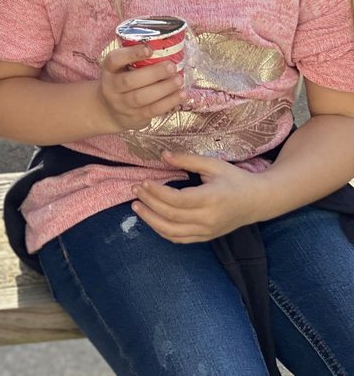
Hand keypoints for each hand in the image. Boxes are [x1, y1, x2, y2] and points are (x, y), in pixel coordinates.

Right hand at [96, 44, 186, 132]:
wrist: (110, 111)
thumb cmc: (121, 82)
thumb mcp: (121, 69)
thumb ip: (135, 60)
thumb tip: (165, 47)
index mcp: (109, 70)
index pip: (114, 60)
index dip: (131, 54)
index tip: (149, 49)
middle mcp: (112, 87)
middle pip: (129, 81)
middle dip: (153, 73)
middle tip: (171, 66)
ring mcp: (122, 104)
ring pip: (141, 97)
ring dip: (163, 88)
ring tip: (179, 80)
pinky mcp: (135, 117)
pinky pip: (153, 110)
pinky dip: (169, 102)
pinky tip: (182, 94)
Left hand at [132, 151, 258, 241]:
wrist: (258, 201)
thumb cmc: (236, 179)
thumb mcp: (213, 164)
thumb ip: (187, 159)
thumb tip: (163, 155)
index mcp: (211, 199)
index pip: (177, 200)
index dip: (156, 192)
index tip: (143, 182)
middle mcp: (209, 219)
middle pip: (171, 216)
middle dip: (149, 203)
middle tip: (134, 190)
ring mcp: (208, 231)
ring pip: (172, 232)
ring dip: (150, 220)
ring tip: (136, 206)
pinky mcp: (206, 237)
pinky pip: (180, 239)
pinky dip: (162, 231)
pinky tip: (151, 219)